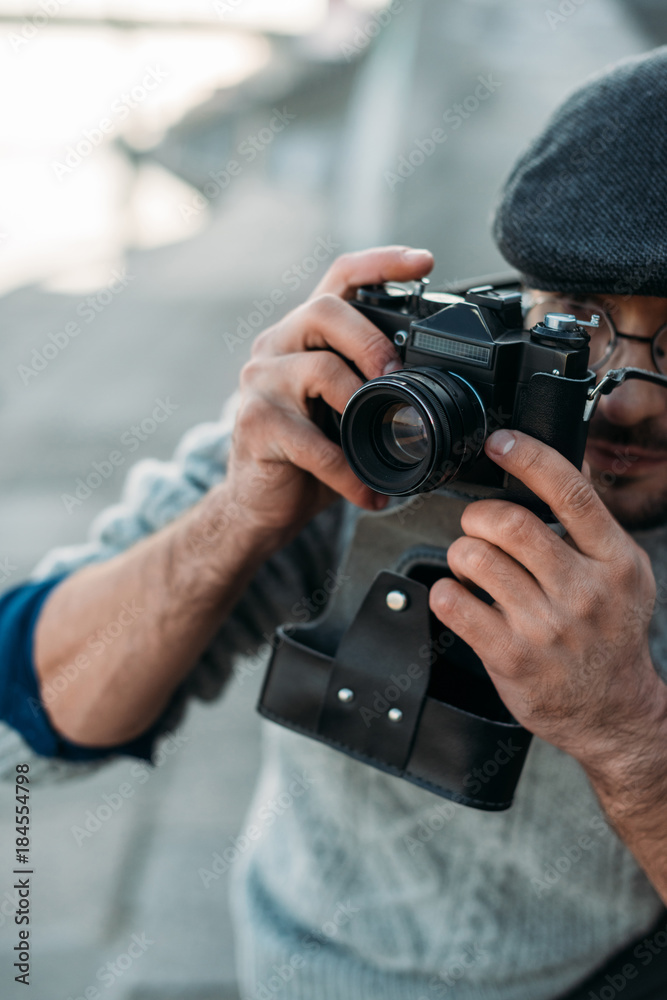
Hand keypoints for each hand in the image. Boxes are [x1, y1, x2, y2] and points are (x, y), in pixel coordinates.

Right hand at [225, 246, 433, 540]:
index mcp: (303, 336)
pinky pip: (314, 442)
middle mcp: (276, 347)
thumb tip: (437, 389)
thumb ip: (372, 387)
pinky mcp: (256, 424)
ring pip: (320, 369)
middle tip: (398, 377)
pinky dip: (349, 471)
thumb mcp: (344, 412)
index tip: (423, 261)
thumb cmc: (307, 455)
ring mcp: (261, 383)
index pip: (338, 279)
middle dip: (372, 341)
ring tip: (382, 436)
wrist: (259, 504)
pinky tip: (368, 491)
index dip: (381, 263)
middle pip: (325, 310)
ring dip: (362, 403)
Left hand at [429, 429, 666, 772]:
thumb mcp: (625, 574)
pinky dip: (444, 591)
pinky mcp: (511, 657)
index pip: (570, 493)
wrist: (613, 711)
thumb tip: (560, 465)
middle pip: (510, 523)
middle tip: (478, 527)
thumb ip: (593, 525)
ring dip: (460, 553)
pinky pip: (453, 604)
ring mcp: (546, 627)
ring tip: (471, 566)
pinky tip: (459, 596)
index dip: (528, 457)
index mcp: (615, 561)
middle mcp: (584, 592)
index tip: (499, 441)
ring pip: (475, 559)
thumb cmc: (611, 637)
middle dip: (479, 515)